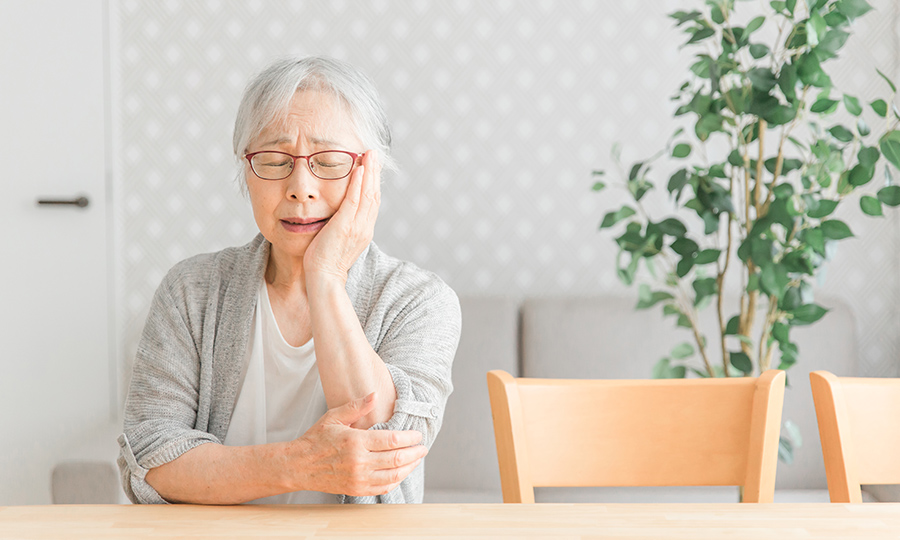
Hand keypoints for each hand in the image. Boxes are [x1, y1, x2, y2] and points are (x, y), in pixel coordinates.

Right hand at [286, 393, 425, 496]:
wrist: (298, 466)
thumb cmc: (316, 439)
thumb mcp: (334, 417)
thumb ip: (357, 406)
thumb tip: (375, 395)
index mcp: (356, 442)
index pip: (392, 440)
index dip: (410, 438)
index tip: (418, 435)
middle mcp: (359, 462)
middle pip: (397, 459)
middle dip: (415, 453)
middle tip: (423, 448)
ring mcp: (359, 478)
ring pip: (394, 476)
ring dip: (409, 467)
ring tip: (416, 460)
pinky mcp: (357, 489)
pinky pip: (384, 488)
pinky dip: (396, 481)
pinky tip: (401, 473)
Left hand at [303, 150, 379, 283]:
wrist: (324, 278)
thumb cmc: (325, 261)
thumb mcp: (338, 240)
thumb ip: (343, 225)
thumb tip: (338, 214)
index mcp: (364, 230)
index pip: (372, 202)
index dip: (373, 182)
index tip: (371, 166)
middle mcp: (365, 227)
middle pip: (374, 194)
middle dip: (375, 172)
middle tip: (374, 153)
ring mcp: (357, 227)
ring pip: (368, 194)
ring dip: (369, 172)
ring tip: (369, 154)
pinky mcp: (345, 226)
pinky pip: (354, 200)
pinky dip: (358, 184)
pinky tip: (358, 169)